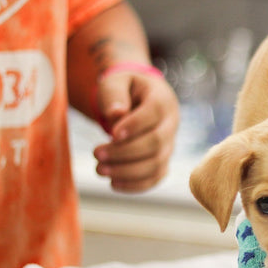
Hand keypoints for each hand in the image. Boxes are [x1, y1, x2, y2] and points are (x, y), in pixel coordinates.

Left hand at [92, 69, 178, 191]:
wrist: (141, 99)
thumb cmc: (126, 89)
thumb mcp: (116, 82)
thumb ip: (114, 94)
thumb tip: (116, 115)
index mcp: (162, 100)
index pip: (154, 114)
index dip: (134, 126)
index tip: (111, 134)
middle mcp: (171, 125)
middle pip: (155, 143)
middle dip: (125, 152)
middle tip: (96, 153)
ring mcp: (169, 146)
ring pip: (156, 165)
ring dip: (127, 171)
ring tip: (99, 169)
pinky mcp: (163, 162)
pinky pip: (154, 178)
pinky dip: (135, 185)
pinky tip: (113, 183)